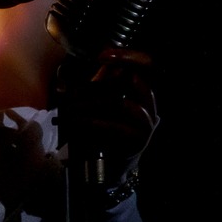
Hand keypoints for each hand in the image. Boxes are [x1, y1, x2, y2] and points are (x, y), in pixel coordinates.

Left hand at [55, 48, 156, 166]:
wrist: (111, 167)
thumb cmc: (105, 131)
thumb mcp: (103, 102)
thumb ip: (104, 80)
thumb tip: (97, 55)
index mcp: (144, 91)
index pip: (147, 64)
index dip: (128, 55)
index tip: (103, 54)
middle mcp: (151, 105)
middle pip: (129, 81)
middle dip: (97, 85)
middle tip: (72, 93)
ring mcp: (148, 123)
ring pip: (120, 102)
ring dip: (90, 104)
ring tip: (70, 109)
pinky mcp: (139, 140)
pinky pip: (115, 126)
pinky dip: (92, 122)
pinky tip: (77, 122)